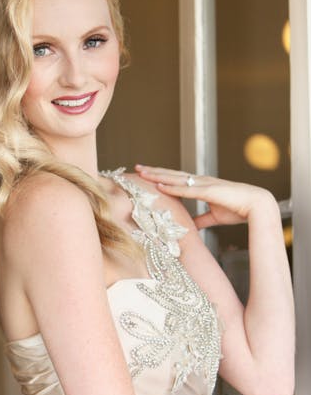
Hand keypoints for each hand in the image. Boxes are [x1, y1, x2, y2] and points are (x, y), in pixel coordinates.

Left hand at [135, 164, 274, 229]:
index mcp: (201, 186)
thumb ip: (200, 220)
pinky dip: (173, 188)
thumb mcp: (214, 216)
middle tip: (137, 168)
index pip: (176, 179)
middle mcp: (200, 182)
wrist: (257, 206)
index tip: (146, 175)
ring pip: (176, 178)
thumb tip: (190, 227)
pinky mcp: (209, 191)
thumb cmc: (238, 209)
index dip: (161, 177)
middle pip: (172, 175)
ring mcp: (204, 184)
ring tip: (143, 173)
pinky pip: (187, 189)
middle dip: (154, 171)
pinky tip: (160, 186)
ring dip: (158, 176)